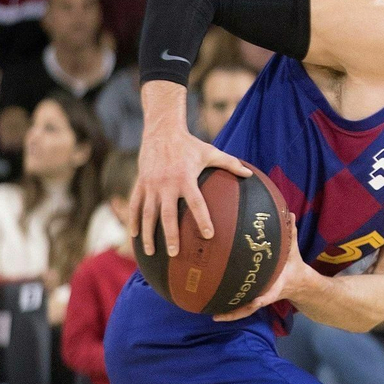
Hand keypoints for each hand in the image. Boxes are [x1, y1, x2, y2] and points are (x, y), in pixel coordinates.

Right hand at [130, 112, 250, 256]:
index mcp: (185, 178)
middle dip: (171, 234)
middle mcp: (166, 183)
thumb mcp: (210, 152)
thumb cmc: (189, 144)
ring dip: (149, 234)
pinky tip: (135, 236)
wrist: (161, 130)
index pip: (196, 203)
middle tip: (175, 253)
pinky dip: (133, 220)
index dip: (203, 219)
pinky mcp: (140, 183)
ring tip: (152, 252)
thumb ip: (230, 163)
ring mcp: (151, 184)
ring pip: (148, 213)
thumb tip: (250, 174)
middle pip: (168, 214)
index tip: (209, 235)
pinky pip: (135, 204)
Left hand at [214, 209, 311, 321]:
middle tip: (219, 315)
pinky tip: (214, 310)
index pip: (268, 294)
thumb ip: (290, 233)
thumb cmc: (292, 264)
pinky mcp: (254, 296)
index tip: (256, 301)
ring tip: (213, 316)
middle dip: (236, 312)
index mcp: (276, 286)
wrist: (298, 281)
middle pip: (250, 307)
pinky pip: (241, 304)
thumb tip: (288, 214)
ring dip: (230, 314)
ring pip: (244, 309)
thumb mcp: (293, 249)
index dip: (262, 298)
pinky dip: (230, 309)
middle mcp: (265, 294)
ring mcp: (259, 297)